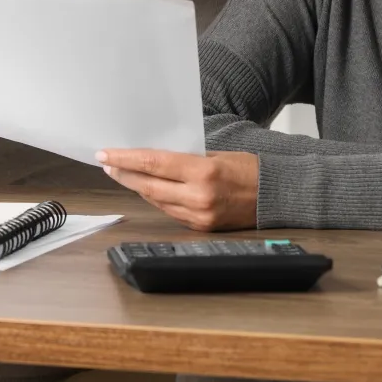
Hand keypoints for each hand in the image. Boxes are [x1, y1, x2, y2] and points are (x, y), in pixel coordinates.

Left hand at [96, 149, 258, 231]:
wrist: (276, 195)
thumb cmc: (249, 169)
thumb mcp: (216, 155)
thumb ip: (186, 159)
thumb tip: (154, 160)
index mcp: (203, 173)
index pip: (153, 164)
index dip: (125, 160)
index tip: (105, 154)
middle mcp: (198, 197)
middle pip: (148, 185)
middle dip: (124, 174)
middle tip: (107, 164)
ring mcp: (199, 216)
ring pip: (156, 201)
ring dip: (137, 187)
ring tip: (123, 174)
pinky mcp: (201, 227)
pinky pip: (170, 212)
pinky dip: (157, 199)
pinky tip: (147, 189)